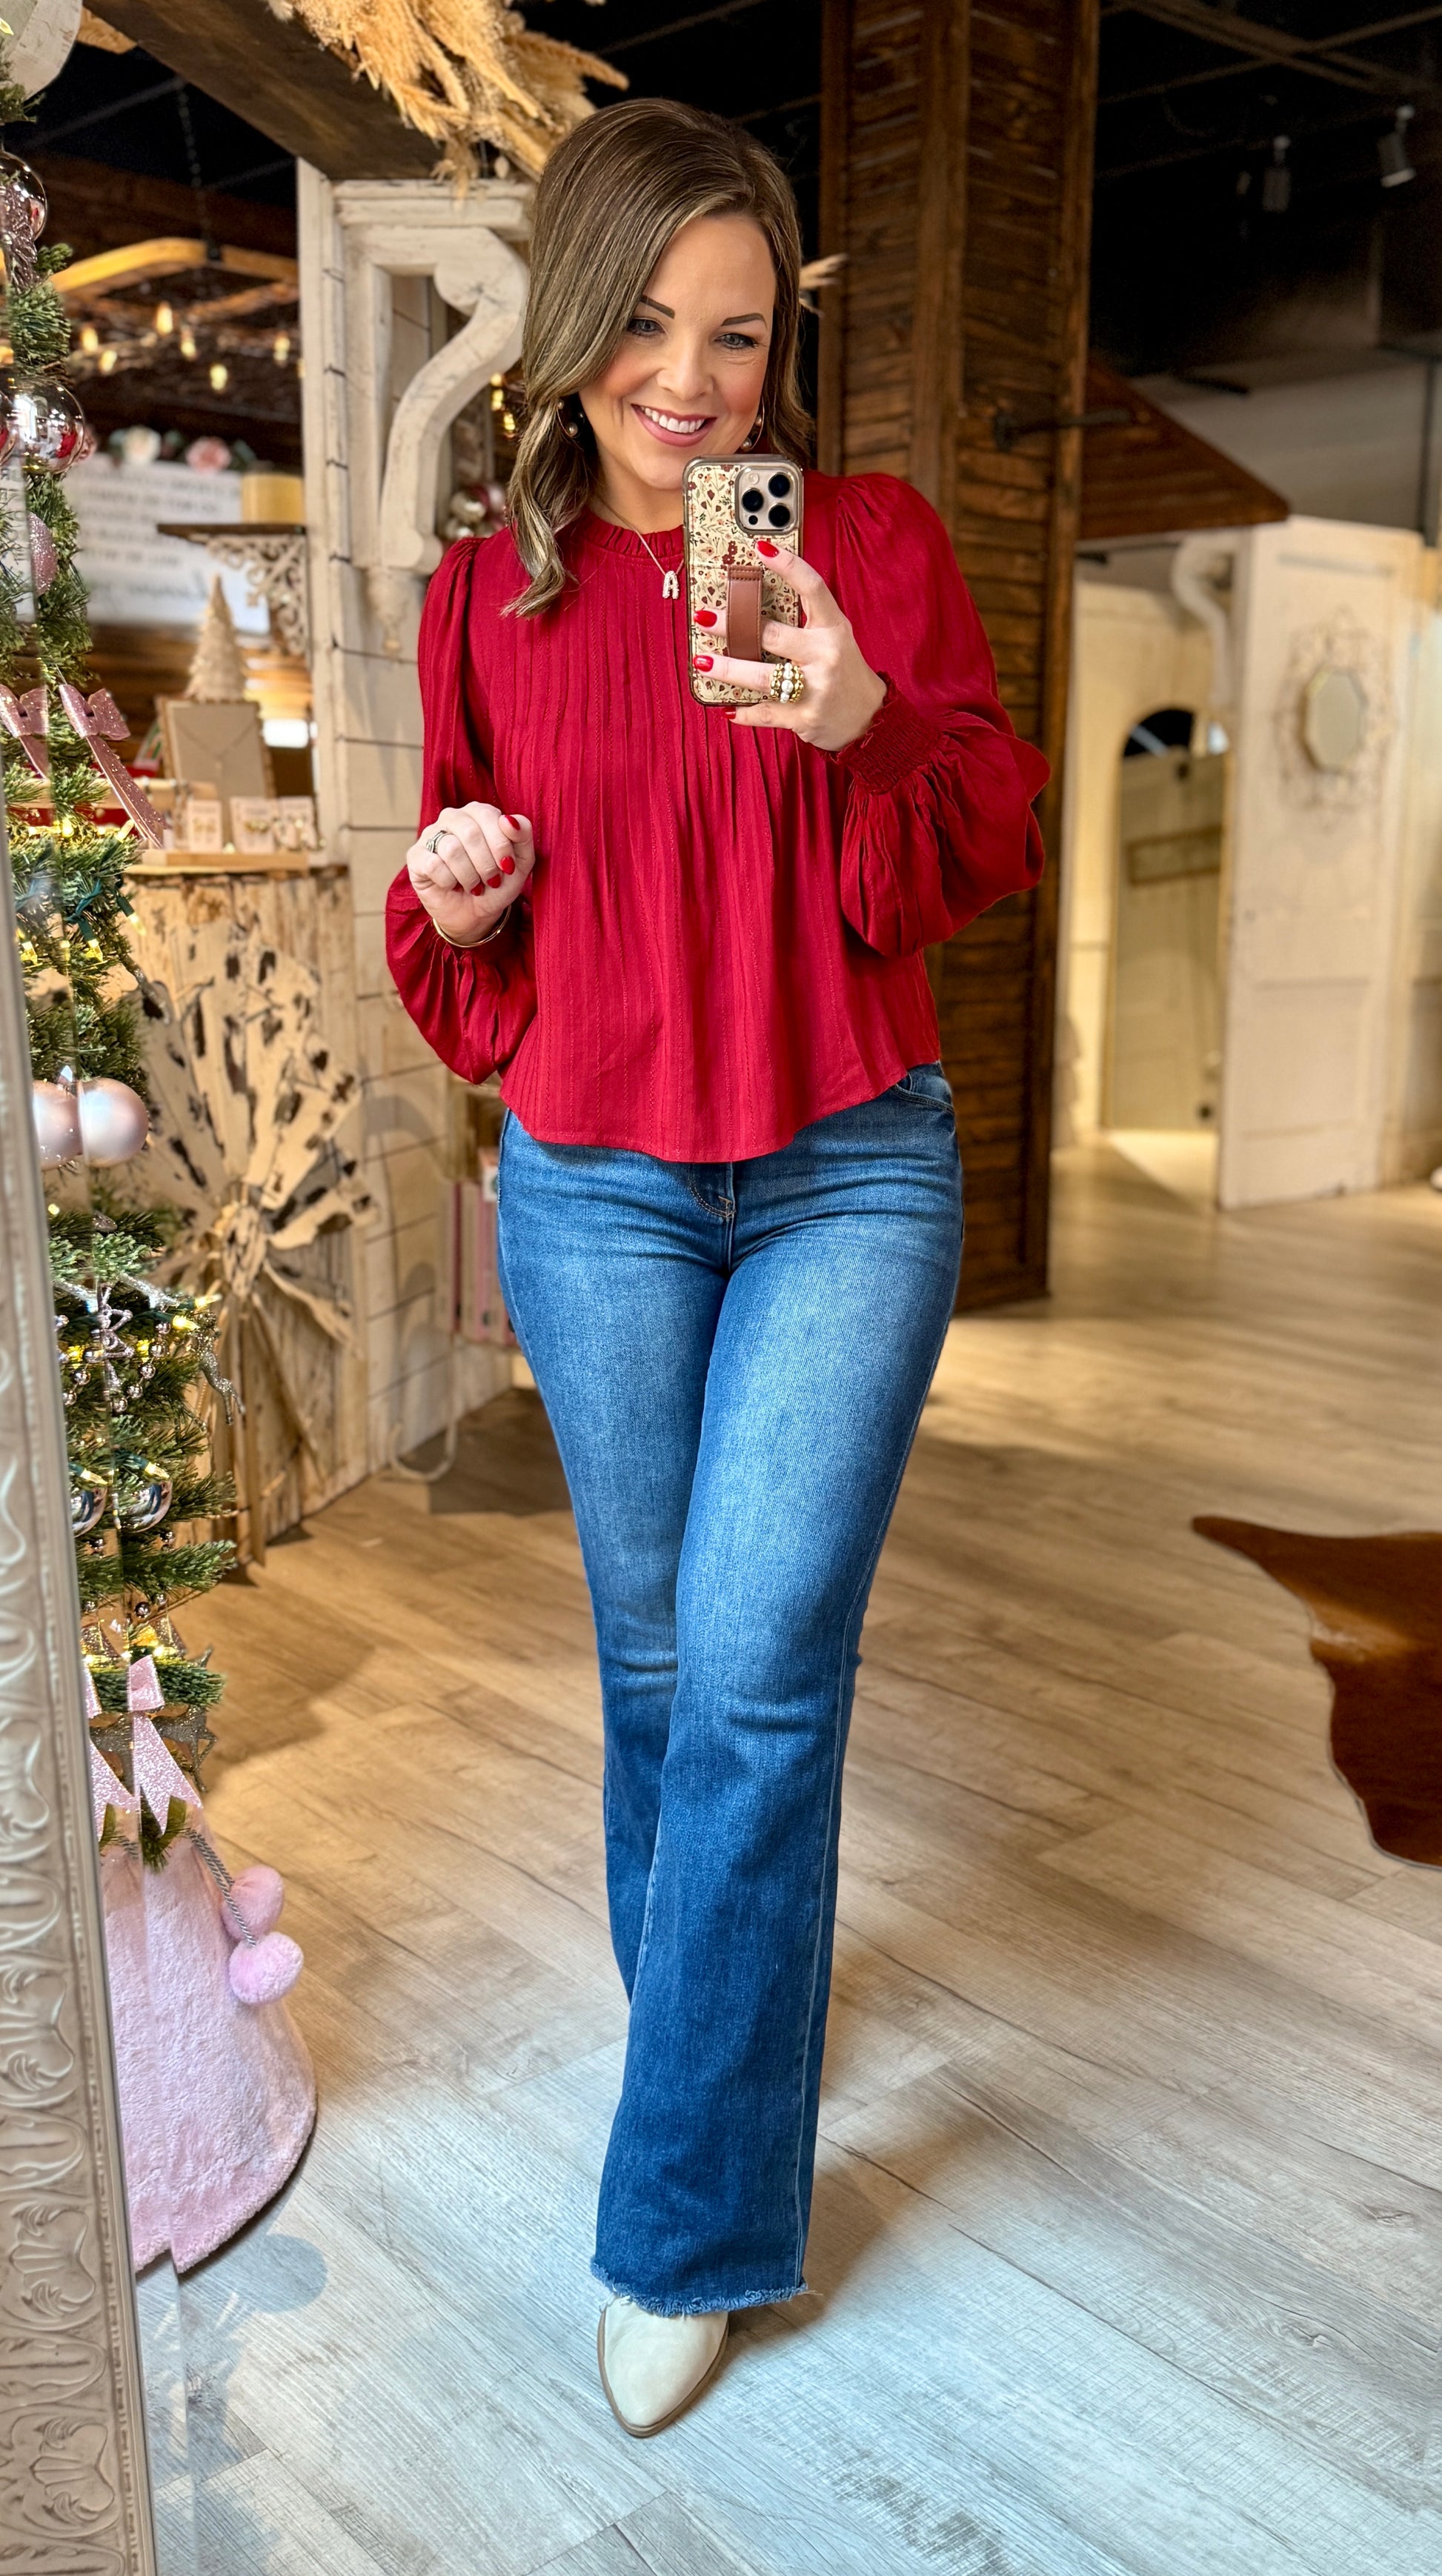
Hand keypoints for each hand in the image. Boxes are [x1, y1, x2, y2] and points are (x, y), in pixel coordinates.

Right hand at [405, 803, 535, 946]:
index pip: (489, 816)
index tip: (508, 868)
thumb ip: (522, 836)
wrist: (475, 913)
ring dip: (469, 876)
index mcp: (478, 813)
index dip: (500, 846)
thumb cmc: (497, 883)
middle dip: (486, 864)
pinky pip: (434, 864)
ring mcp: (431, 835)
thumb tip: (508, 819)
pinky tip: (453, 886)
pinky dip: (449, 882)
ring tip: (474, 886)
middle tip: (491, 880)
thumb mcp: (521, 862)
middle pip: (470, 833)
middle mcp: (452, 818)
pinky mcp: (416, 856)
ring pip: (451, 849)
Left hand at [691, 542, 886, 751]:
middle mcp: (826, 654)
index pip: (812, 588)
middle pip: (773, 635)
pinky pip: (766, 713)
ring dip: (728, 669)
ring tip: (702, 661)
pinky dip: (744, 712)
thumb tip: (758, 600)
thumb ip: (807, 618)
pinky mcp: (805, 717)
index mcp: (834, 628)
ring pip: (762, 676)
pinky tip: (727, 708)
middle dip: (734, 626)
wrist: (868, 717)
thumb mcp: (834, 637)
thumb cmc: (843, 670)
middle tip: (705, 617)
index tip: (760, 549)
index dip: (788, 566)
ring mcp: (815, 688)